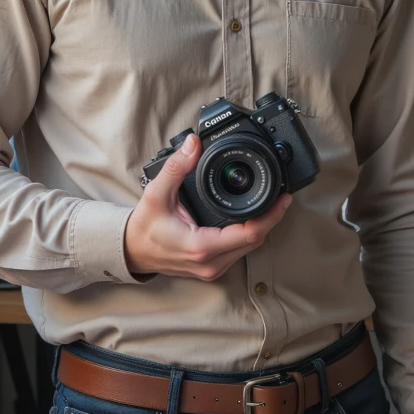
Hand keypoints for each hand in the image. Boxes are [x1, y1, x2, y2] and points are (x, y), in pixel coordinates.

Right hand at [124, 132, 291, 280]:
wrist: (131, 252)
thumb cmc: (143, 228)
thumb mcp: (156, 193)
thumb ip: (176, 167)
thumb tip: (193, 144)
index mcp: (201, 247)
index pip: (250, 234)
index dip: (271, 216)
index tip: (282, 198)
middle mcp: (210, 263)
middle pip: (256, 242)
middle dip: (272, 219)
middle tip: (282, 197)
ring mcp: (212, 269)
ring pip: (250, 249)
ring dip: (263, 228)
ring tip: (272, 205)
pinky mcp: (212, 269)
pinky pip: (240, 252)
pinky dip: (249, 235)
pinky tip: (253, 220)